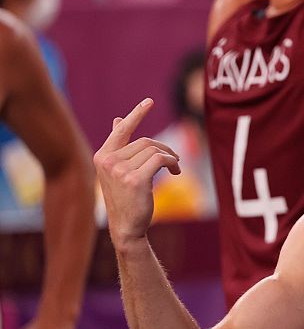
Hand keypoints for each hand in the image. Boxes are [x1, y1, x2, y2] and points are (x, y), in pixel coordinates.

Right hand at [93, 99, 179, 248]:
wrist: (126, 227)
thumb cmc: (125, 198)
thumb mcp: (118, 170)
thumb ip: (119, 146)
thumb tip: (118, 120)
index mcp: (102, 157)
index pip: (122, 130)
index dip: (137, 114)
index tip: (150, 101)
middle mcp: (107, 161)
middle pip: (146, 141)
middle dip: (164, 148)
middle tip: (175, 159)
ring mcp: (120, 170)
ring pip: (154, 150)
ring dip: (170, 157)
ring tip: (175, 167)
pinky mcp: (135, 179)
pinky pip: (160, 159)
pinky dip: (172, 163)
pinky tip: (175, 171)